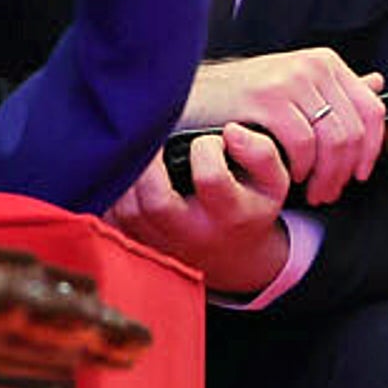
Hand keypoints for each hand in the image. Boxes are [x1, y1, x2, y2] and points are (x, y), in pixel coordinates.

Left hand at [106, 128, 293, 296]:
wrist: (234, 255)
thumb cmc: (250, 205)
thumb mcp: (273, 182)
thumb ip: (260, 152)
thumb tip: (231, 132)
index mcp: (231, 215)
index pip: (210, 178)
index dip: (207, 149)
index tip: (209, 143)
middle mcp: (193, 234)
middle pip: (157, 201)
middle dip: (152, 163)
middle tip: (159, 142)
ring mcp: (163, 243)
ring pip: (130, 209)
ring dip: (131, 175)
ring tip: (145, 154)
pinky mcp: (140, 244)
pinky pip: (115, 218)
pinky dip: (116, 192)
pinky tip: (131, 173)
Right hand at [178, 48, 383, 210]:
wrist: (192, 96)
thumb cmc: (242, 98)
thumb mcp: (294, 87)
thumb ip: (334, 89)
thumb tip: (377, 83)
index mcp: (324, 62)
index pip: (371, 109)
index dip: (371, 149)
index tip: (359, 174)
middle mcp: (312, 66)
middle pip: (353, 130)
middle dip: (343, 172)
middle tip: (327, 193)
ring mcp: (290, 79)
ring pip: (332, 141)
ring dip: (324, 176)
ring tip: (310, 192)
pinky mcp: (266, 98)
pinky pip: (302, 144)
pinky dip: (299, 167)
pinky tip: (287, 175)